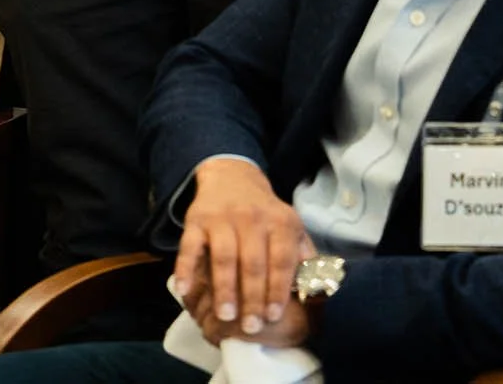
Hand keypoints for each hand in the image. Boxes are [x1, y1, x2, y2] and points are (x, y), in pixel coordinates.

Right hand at [174, 158, 311, 339]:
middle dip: (252, 297)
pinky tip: (184, 291)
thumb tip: (318, 290)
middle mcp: (252, 217)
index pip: (282, 258)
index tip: (274, 316)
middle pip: (253, 262)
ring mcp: (223, 218)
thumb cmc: (264, 214)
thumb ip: (302, 256)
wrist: (232, 177)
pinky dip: (186, 268)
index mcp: (280, 221)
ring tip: (225, 316)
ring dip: (225, 288)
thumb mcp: (289, 227)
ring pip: (224, 256)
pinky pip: (190, 246)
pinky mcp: (197, 220)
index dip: (278, 288)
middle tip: (250, 326)